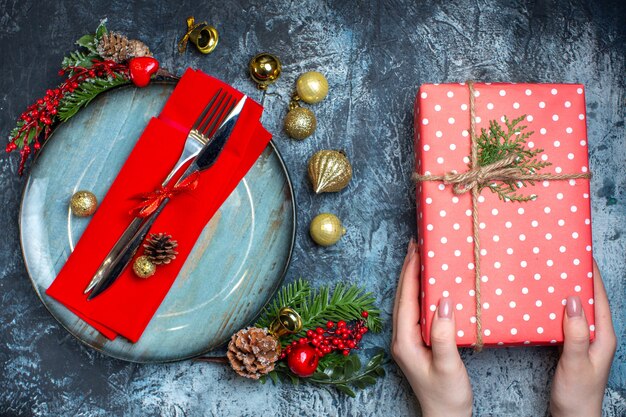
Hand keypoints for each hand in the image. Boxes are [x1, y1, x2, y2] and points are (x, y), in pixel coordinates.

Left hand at [391, 239, 472, 416]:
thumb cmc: (447, 395)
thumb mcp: (448, 365)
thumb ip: (444, 334)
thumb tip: (444, 301)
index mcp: (405, 341)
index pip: (406, 299)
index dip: (411, 273)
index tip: (416, 250)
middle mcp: (402, 338)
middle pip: (402, 297)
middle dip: (408, 270)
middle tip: (415, 245)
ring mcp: (408, 341)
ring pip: (408, 302)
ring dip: (413, 280)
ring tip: (419, 258)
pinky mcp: (417, 343)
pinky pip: (415, 311)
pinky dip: (420, 294)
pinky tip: (429, 287)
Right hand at [550, 260, 616, 416]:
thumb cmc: (578, 394)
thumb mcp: (576, 362)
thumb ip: (576, 332)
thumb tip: (572, 299)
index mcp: (604, 336)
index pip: (600, 298)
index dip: (592, 275)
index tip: (582, 255)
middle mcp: (597, 336)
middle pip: (590, 300)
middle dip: (579, 279)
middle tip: (563, 260)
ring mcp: (586, 342)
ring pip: (578, 310)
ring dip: (567, 293)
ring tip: (553, 276)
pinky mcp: (573, 348)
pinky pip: (567, 322)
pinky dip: (558, 309)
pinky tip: (546, 305)